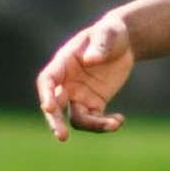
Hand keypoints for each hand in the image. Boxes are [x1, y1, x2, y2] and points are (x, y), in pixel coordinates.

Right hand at [35, 14, 134, 138]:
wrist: (124, 42)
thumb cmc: (110, 33)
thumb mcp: (107, 33)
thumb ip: (99, 45)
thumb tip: (91, 60)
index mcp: (63, 63)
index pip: (47, 81)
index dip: (46, 94)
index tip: (48, 108)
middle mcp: (66, 83)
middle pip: (54, 107)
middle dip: (56, 121)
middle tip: (62, 137)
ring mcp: (79, 96)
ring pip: (76, 119)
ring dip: (92, 126)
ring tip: (114, 124)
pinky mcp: (94, 104)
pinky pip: (95, 120)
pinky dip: (105, 125)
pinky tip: (119, 120)